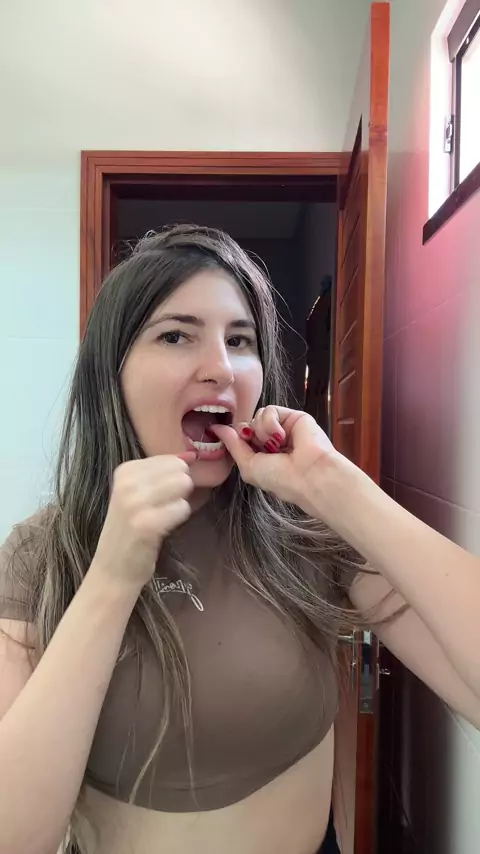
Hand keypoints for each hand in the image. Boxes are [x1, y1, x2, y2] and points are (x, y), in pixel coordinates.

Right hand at [91, 453, 195, 592]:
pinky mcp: (147, 524)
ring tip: (162, 518)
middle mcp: (127, 482)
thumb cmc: (131, 529)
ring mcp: (135, 502)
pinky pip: (183, 508)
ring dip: (180, 504)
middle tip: (163, 509)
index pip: (171, 460)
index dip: (175, 479)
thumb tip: (192, 455)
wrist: (113, 569)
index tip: (160, 498)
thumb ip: (163, 473)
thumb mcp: (139, 493)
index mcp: (124, 470)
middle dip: (181, 490)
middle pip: (180, 470)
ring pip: (184, 485)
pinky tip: (162, 529)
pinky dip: (179, 519)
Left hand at [213, 405, 340, 515]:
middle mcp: (272, 441)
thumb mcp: (248, 465)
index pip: (241, 437)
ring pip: (257, 417)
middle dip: (251, 436)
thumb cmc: (280, 478)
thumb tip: (216, 428)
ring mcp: (282, 428)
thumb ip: (232, 445)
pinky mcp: (293, 416)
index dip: (238, 439)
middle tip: (264, 449)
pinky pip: (270, 410)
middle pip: (248, 425)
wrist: (308, 474)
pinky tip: (282, 436)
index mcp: (262, 454)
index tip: (239, 443)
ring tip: (277, 445)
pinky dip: (271, 423)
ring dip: (262, 432)